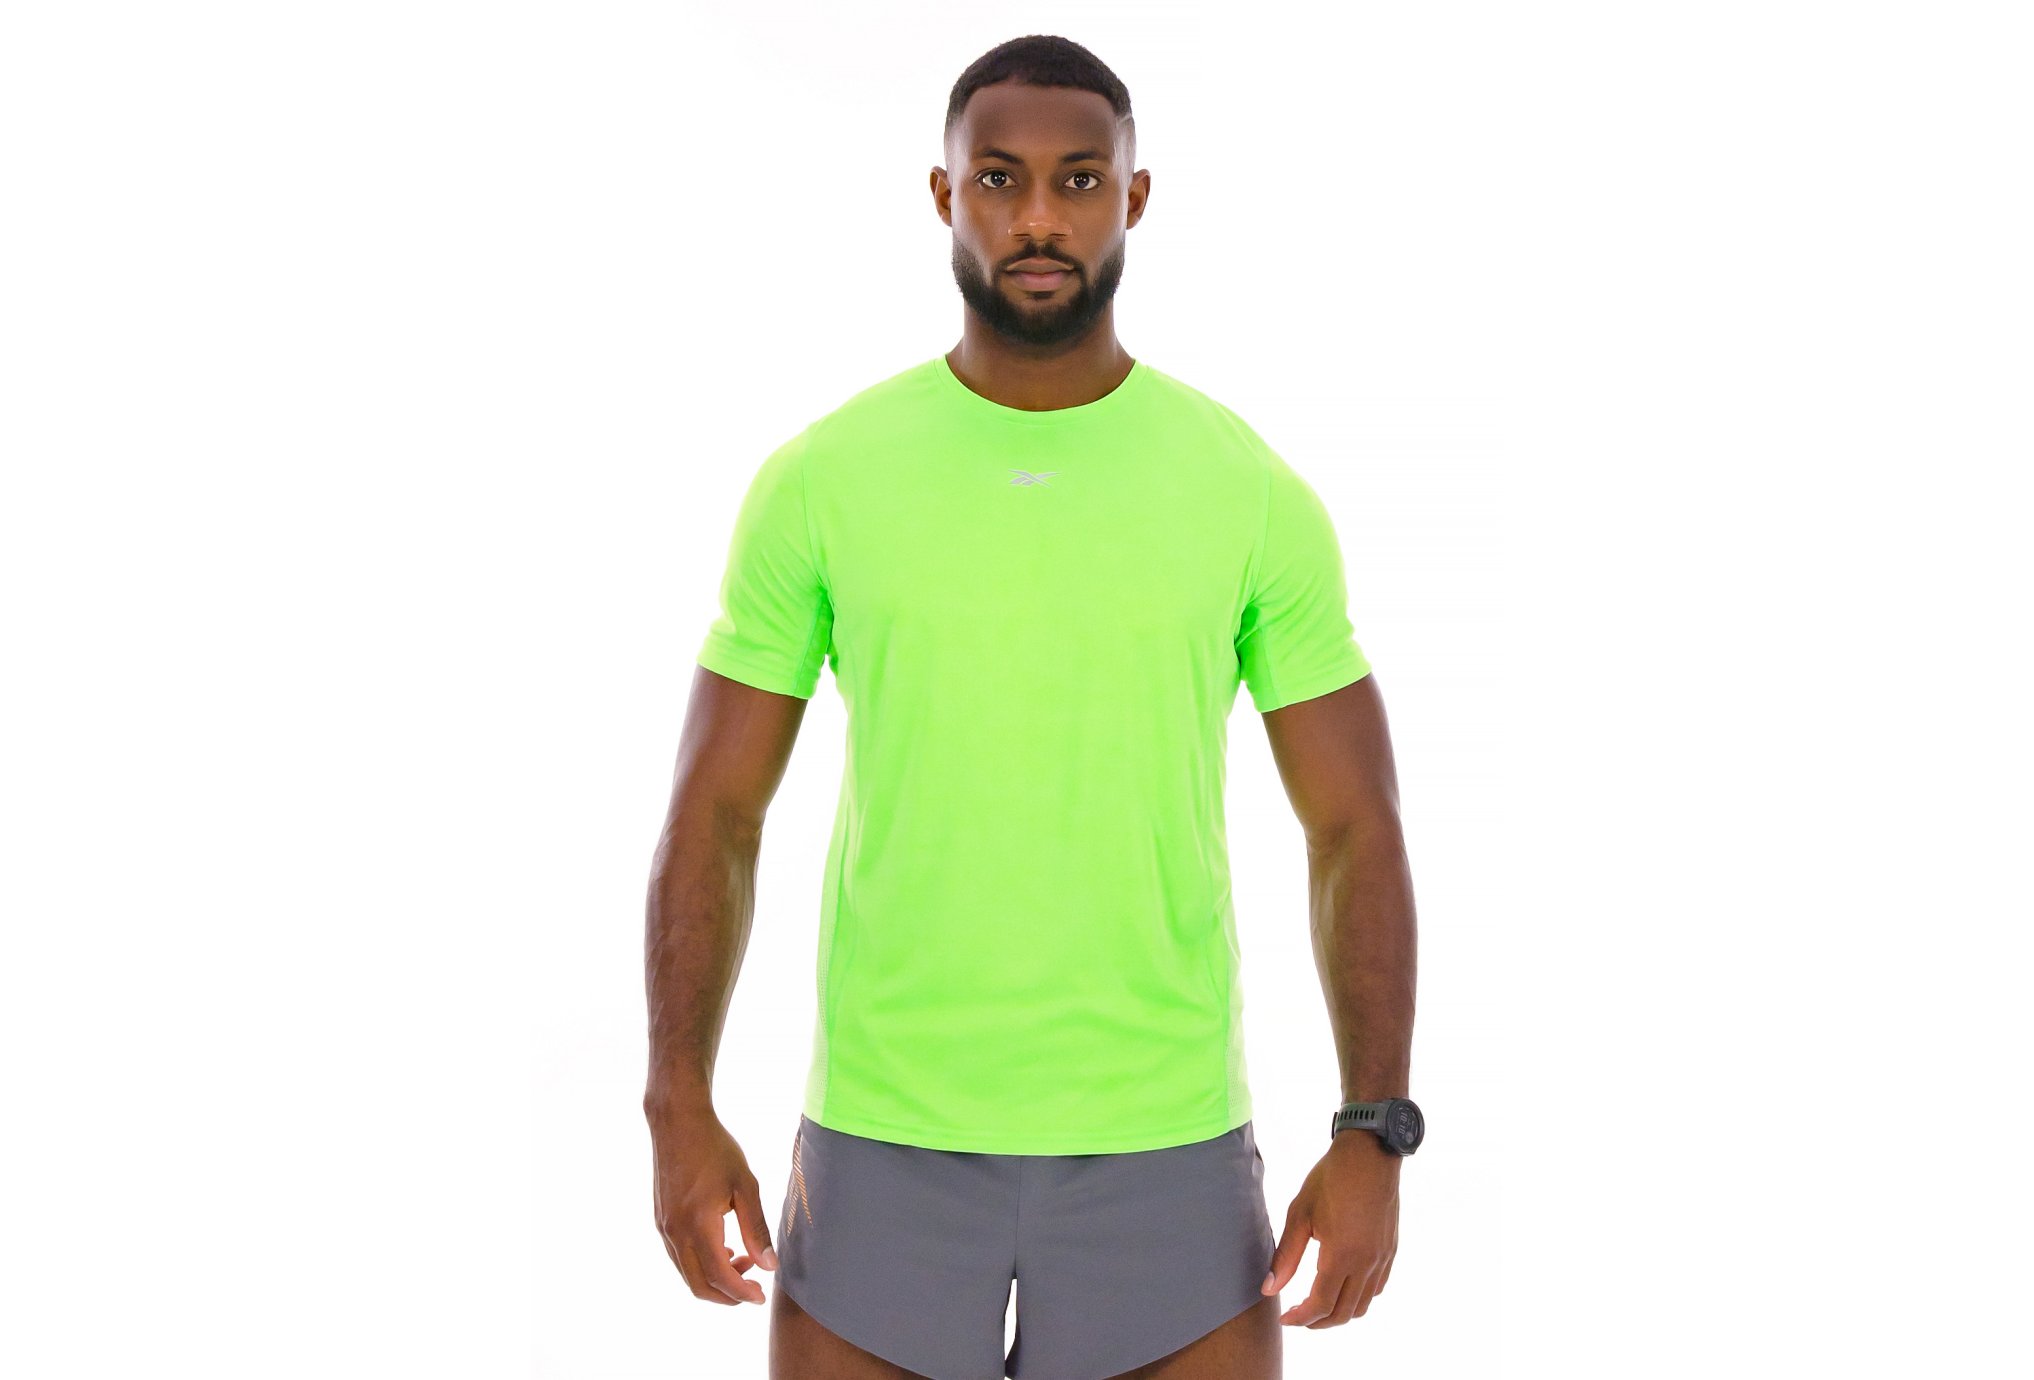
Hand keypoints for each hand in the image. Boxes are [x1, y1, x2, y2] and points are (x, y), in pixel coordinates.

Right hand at [646, 1102, 778, 1305]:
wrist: (677, 1123)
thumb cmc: (715, 1149)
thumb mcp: (745, 1185)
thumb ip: (756, 1228)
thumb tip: (769, 1265)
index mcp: (698, 1225)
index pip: (720, 1276)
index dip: (741, 1293)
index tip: (761, 1297)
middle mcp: (675, 1232)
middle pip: (699, 1285)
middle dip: (727, 1295)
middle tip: (753, 1287)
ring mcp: (664, 1228)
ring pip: (687, 1274)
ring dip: (715, 1279)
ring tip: (743, 1261)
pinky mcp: (661, 1221)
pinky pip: (679, 1257)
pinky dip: (701, 1265)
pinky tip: (723, 1249)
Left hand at [1261, 1130, 1399, 1326]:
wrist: (1370, 1153)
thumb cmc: (1331, 1178)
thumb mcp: (1300, 1214)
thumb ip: (1285, 1256)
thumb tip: (1269, 1289)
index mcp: (1341, 1256)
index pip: (1320, 1305)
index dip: (1300, 1318)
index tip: (1283, 1318)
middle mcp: (1366, 1264)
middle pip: (1343, 1313)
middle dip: (1317, 1322)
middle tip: (1297, 1316)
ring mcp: (1382, 1259)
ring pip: (1363, 1305)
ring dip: (1339, 1313)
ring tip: (1317, 1306)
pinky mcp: (1390, 1251)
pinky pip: (1377, 1289)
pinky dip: (1358, 1299)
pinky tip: (1342, 1287)